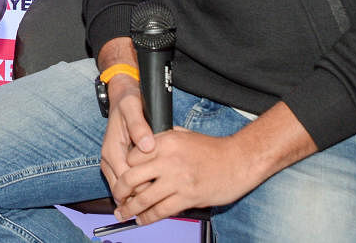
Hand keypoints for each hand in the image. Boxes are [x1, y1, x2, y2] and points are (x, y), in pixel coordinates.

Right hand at [100, 73, 155, 195]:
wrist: (121, 96)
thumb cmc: (128, 101)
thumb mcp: (133, 108)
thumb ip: (138, 126)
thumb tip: (147, 146)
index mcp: (112, 149)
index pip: (126, 179)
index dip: (143, 188)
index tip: (163, 192)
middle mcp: (108, 158)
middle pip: (123, 189)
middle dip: (140, 198)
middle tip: (165, 203)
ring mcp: (111, 162)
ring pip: (122, 189)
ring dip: (138, 196)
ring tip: (160, 202)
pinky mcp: (116, 162)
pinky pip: (124, 183)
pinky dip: (136, 189)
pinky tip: (152, 191)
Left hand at [112, 128, 251, 224]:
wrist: (239, 161)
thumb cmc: (212, 149)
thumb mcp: (183, 134)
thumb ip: (162, 139)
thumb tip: (143, 145)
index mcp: (165, 142)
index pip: (132, 156)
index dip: (123, 167)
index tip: (121, 176)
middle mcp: (168, 160)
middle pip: (132, 178)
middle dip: (120, 191)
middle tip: (116, 197)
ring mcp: (178, 180)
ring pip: (144, 198)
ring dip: (130, 209)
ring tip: (123, 213)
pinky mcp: (188, 197)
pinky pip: (162, 210)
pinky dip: (149, 217)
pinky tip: (142, 220)